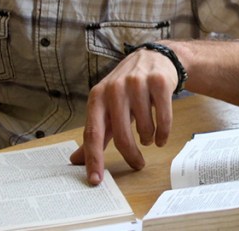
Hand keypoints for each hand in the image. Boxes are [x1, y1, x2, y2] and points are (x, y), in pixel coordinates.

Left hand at [69, 45, 179, 184]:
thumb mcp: (106, 107)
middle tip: (137, 164)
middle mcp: (115, 89)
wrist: (152, 58)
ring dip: (148, 139)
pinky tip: (161, 136)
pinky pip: (163, 118)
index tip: (96, 180)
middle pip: (121, 136)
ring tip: (148, 136)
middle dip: (131, 155)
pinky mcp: (159, 82)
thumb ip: (94, 134)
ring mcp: (137, 84)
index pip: (93, 133)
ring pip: (145, 128)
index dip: (94, 159)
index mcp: (97, 97)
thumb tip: (75, 161)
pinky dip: (163, 133)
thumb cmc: (126, 88)